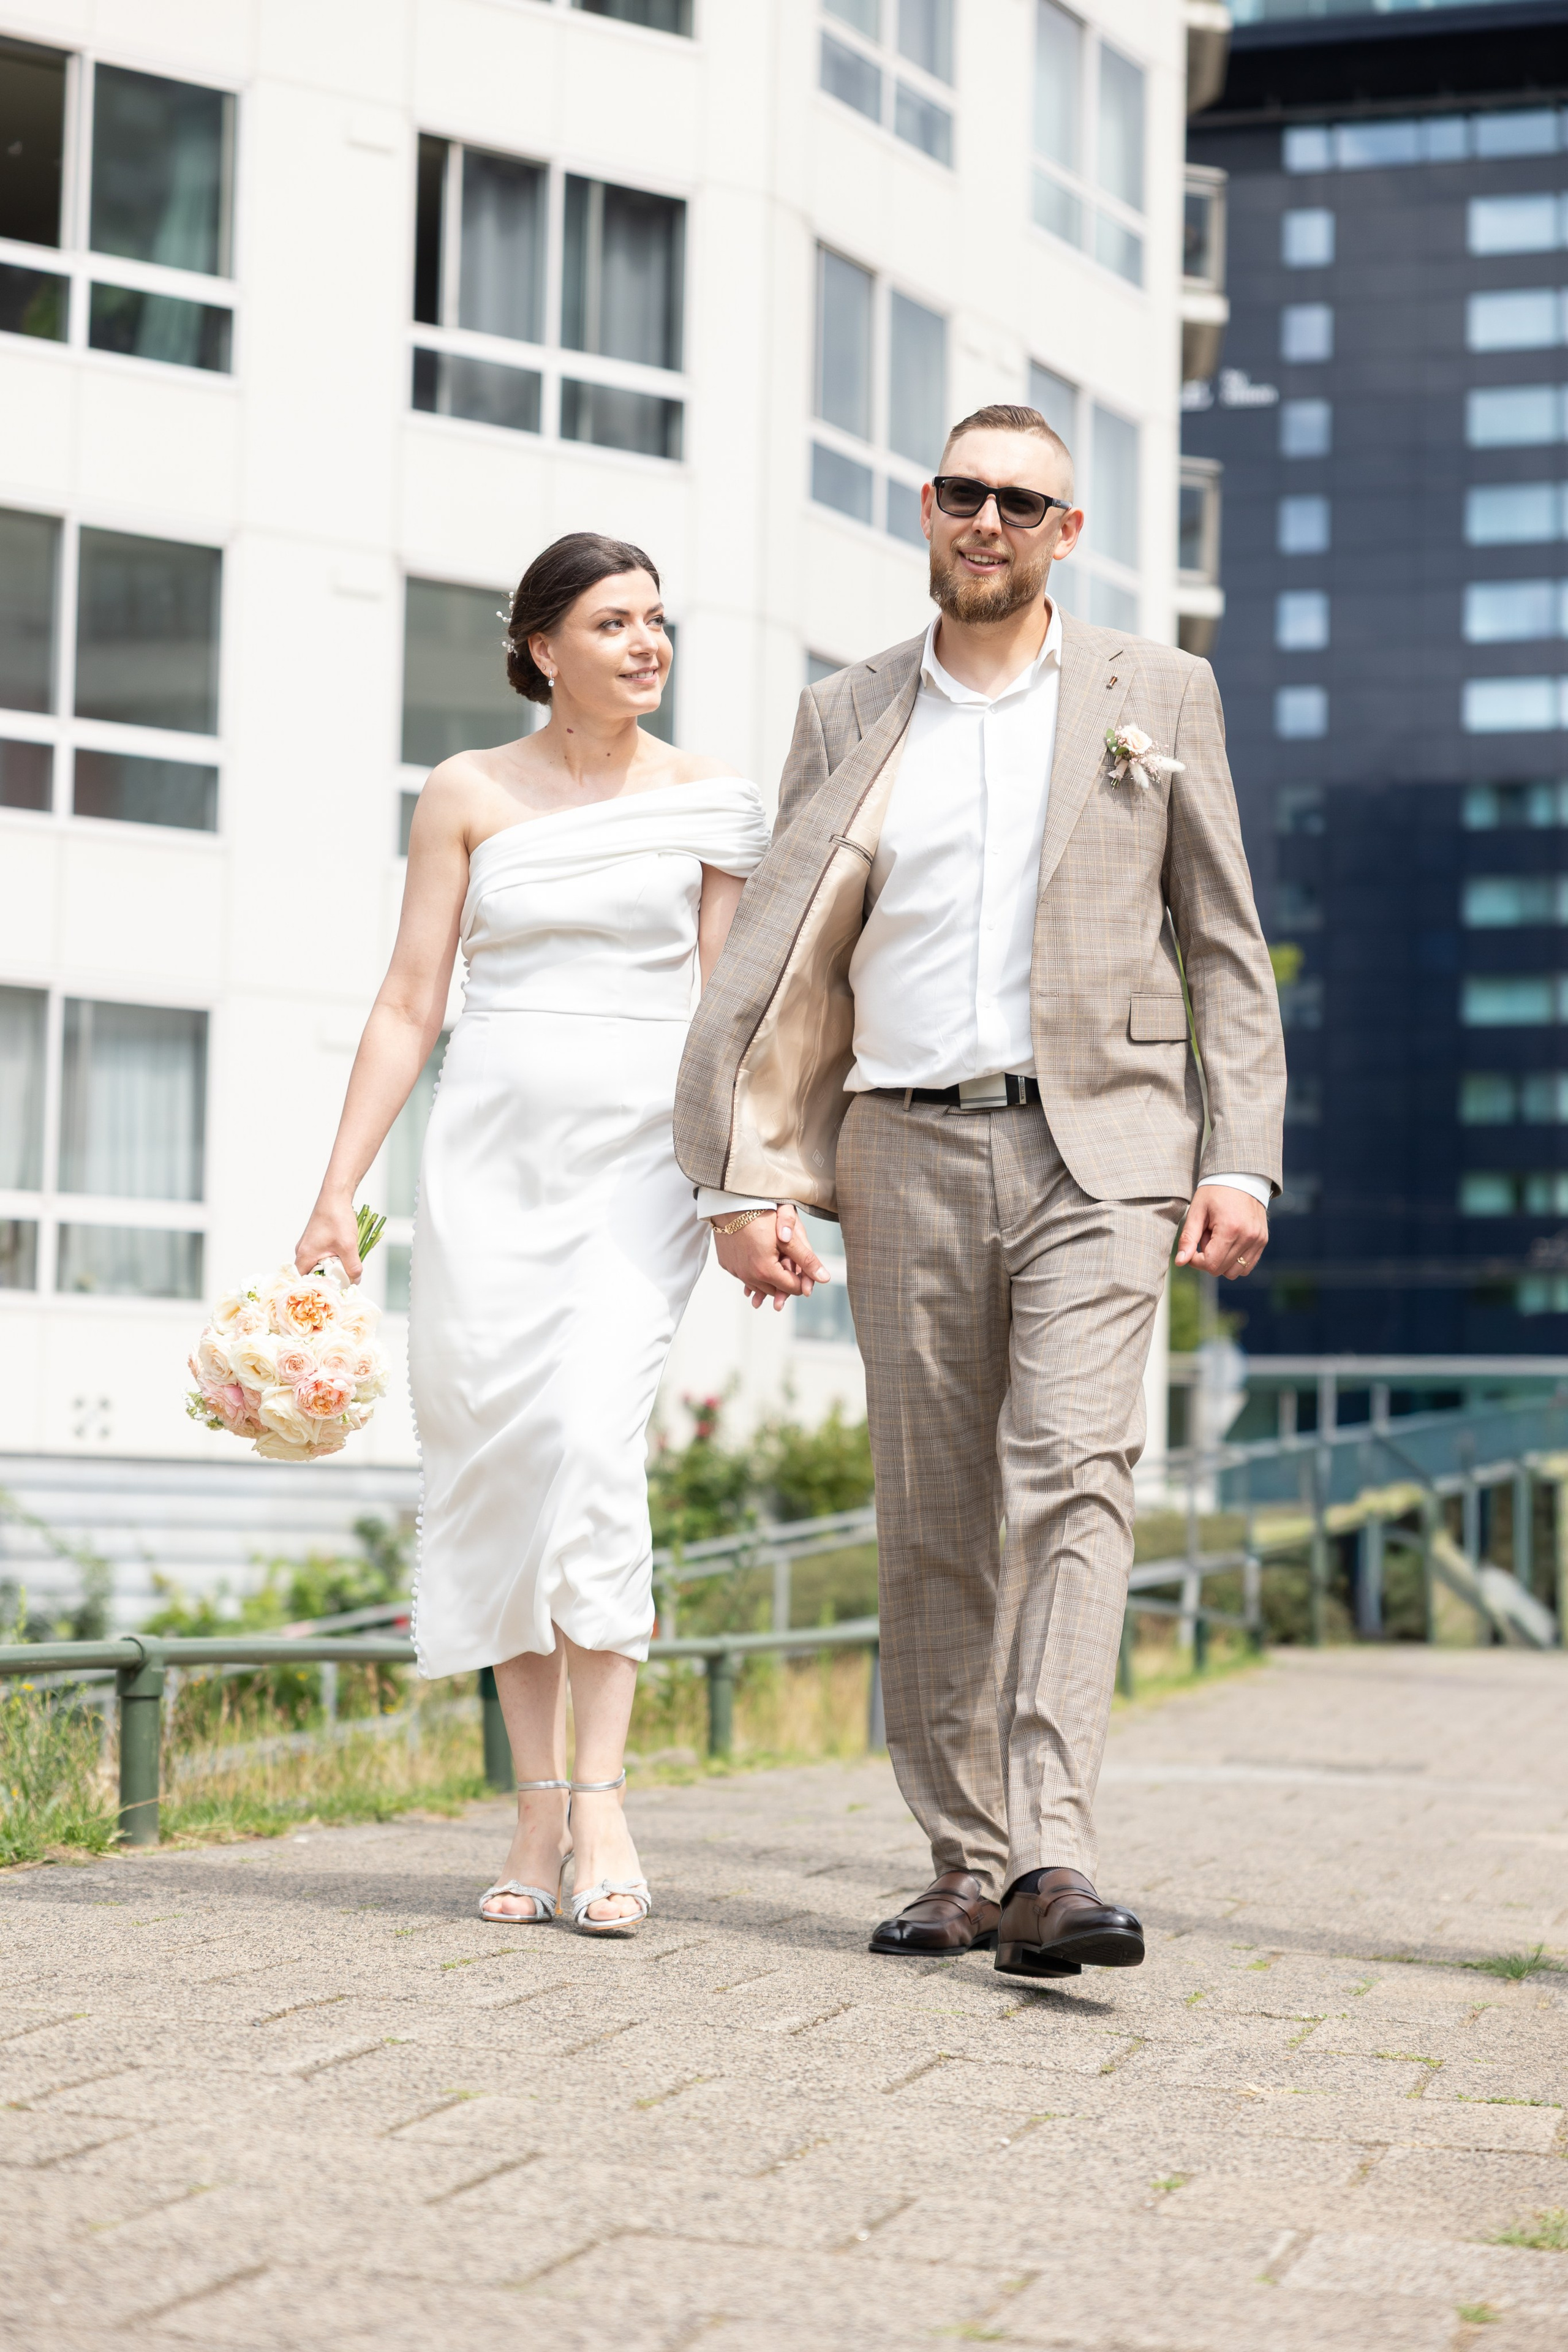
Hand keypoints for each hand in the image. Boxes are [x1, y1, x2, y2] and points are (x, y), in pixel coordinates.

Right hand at [295, 1193, 363, 1282]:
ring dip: (332, 1269)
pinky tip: (344, 1257)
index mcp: (304, 1255)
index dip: (316, 1289)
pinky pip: (323, 1257)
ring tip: (345, 1269)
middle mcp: (303, 1252)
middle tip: (342, 1283)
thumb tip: (355, 1281)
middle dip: (328, 1280)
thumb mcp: (348, 1247)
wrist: (336, 1196)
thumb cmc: (337, 1218)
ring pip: (319, 1266)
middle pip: (312, 1275)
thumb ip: (352, 1267)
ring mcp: (309, 1246)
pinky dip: (333, 1260)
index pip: (303, 1281)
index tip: (331, 1293)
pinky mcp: (316, 1241)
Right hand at [712, 1204, 830, 1312]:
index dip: (803, 1280)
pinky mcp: (727, 1264)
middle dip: (786, 1280)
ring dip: (770, 1278)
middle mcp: (748, 1275)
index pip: (792, 1288)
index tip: (805, 1267)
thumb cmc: (762, 1213)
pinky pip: (744, 1276)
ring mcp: (735, 1270)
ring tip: (777, 1261)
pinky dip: (753, 1273)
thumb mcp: (789, 1237)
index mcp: (765, 1270)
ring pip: (759, 1285)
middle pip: (776, 1290)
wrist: (732, 1200)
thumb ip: (807, 1259)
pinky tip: (759, 1262)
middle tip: (791, 1261)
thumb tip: (825, 1278)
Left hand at [1174, 1184, 1268, 1282]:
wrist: (1241, 1177)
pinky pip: (1248, 1265)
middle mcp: (1248, 1237)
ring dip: (1222, 1261)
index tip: (1192, 1247)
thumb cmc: (1214, 1192)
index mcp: (1230, 1229)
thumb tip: (1180, 1262)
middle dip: (1208, 1258)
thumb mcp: (1196, 1211)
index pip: (1211, 1264)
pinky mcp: (1263, 1241)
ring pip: (1235, 1272)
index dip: (1196, 1261)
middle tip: (1206, 1237)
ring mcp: (1258, 1240)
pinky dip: (1235, 1261)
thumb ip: (1188, 1238)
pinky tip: (1229, 1243)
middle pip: (1221, 1269)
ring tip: (1219, 1239)